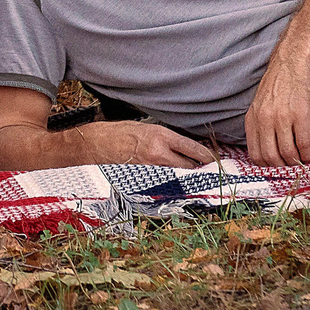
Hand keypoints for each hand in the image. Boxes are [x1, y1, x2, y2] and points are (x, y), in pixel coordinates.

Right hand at [66, 121, 217, 168]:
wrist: (95, 144)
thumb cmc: (118, 132)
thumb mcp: (145, 127)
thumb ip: (164, 137)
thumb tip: (183, 146)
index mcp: (160, 136)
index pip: (191, 148)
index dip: (206, 155)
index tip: (213, 159)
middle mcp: (158, 153)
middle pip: (189, 166)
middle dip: (198, 168)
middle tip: (207, 169)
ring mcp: (151, 168)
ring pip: (178, 176)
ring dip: (186, 176)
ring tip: (194, 176)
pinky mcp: (144, 179)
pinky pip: (164, 182)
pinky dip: (171, 182)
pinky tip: (174, 182)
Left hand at [244, 57, 309, 165]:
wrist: (292, 63)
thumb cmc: (279, 85)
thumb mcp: (260, 105)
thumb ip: (260, 126)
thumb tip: (266, 152)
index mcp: (252, 120)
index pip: (255, 155)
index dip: (267, 167)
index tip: (277, 171)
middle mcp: (264, 121)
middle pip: (271, 158)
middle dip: (283, 169)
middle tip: (293, 171)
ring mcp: (282, 118)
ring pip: (288, 154)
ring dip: (297, 164)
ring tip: (304, 164)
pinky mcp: (300, 116)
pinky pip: (304, 144)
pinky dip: (309, 155)